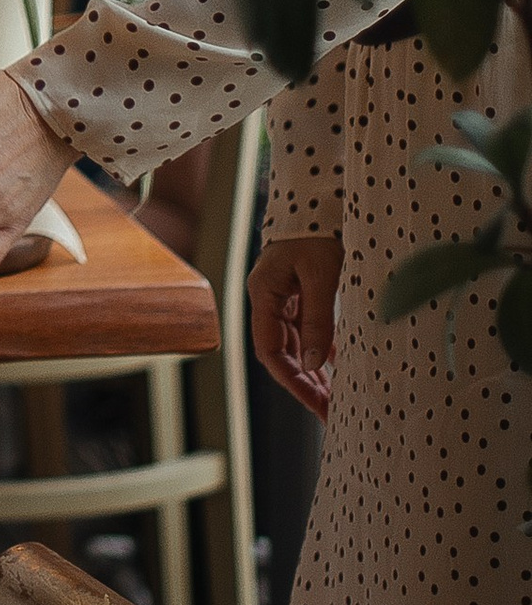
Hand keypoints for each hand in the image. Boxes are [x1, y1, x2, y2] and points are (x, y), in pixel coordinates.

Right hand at [247, 233, 340, 416]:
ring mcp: (286, 295)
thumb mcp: (320, 276)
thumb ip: (318, 321)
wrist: (319, 192)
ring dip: (315, 371)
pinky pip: (310, 328)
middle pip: (284, 352)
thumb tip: (316, 366)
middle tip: (332, 412)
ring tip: (337, 398)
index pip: (272, 351)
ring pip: (298, 344)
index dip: (293, 382)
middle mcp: (271, 299)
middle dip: (306, 384)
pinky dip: (324, 349)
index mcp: (264, 295)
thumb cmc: (316, 229)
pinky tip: (341, 367)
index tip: (318, 404)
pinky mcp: (303, 290)